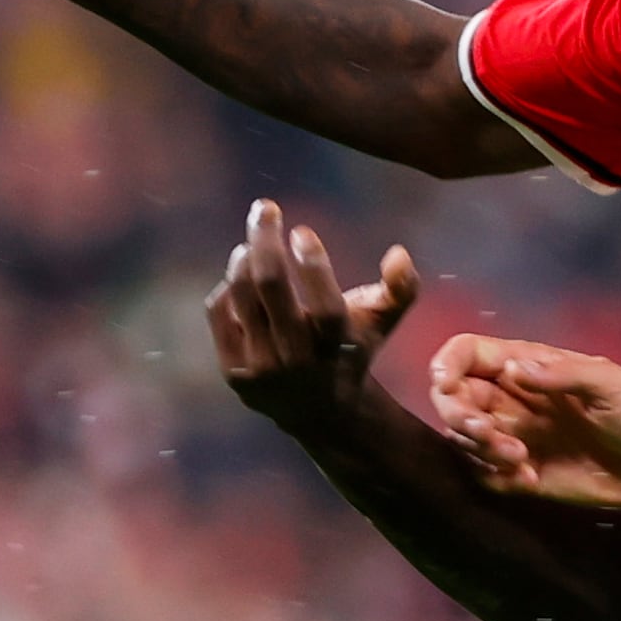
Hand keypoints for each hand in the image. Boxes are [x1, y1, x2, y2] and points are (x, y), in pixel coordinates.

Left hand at [204, 201, 421, 432]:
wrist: (318, 412)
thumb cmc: (350, 350)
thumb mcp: (381, 322)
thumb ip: (400, 288)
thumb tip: (398, 254)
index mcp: (336, 347)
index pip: (324, 306)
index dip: (314, 265)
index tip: (303, 231)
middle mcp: (297, 360)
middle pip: (272, 288)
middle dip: (265, 239)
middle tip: (265, 208)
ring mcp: (261, 369)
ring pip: (242, 297)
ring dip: (243, 259)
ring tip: (251, 244)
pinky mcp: (234, 373)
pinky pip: (219, 314)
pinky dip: (228, 289)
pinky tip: (240, 278)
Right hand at [430, 333, 620, 505]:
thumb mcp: (608, 383)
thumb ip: (561, 374)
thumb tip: (513, 369)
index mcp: (526, 366)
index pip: (467, 354)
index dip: (446, 364)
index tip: (446, 384)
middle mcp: (511, 399)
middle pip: (453, 399)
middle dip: (459, 416)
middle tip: (490, 435)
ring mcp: (514, 437)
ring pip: (463, 439)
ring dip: (479, 450)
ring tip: (521, 460)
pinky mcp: (522, 474)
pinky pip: (485, 475)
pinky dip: (496, 478)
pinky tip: (529, 480)